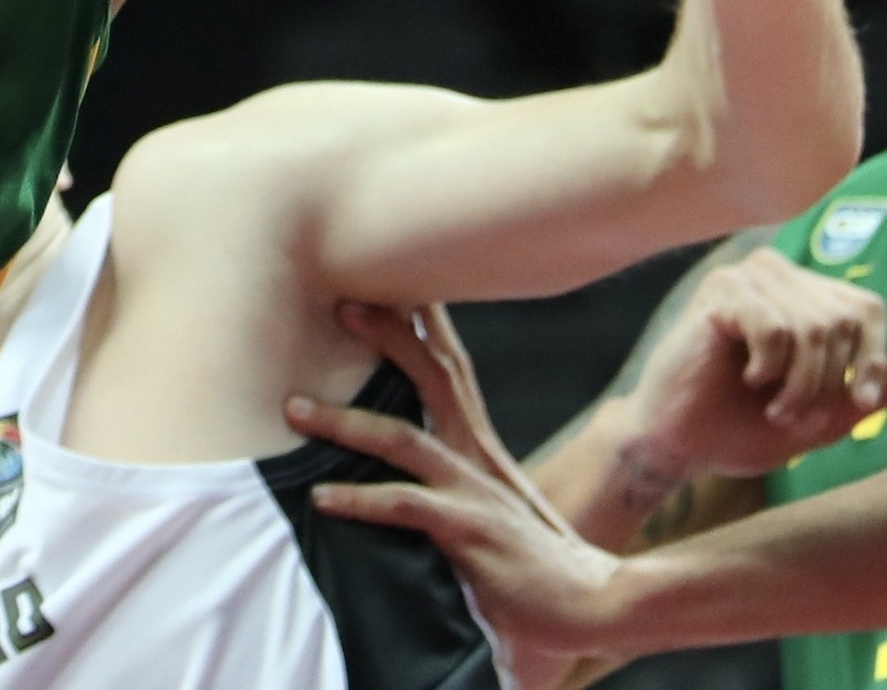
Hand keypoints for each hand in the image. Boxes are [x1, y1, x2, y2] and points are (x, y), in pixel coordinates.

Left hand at [296, 302, 639, 679]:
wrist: (592, 604)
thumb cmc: (534, 565)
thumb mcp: (490, 509)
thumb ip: (451, 485)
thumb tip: (405, 473)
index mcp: (480, 447)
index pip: (451, 369)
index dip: (426, 324)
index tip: (393, 282)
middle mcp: (477, 456)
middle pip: (434, 376)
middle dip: (389, 334)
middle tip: (341, 301)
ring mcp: (473, 490)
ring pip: (401, 437)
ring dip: (345, 421)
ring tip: (294, 409)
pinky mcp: (468, 530)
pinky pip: (405, 505)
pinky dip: (361, 499)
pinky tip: (322, 498)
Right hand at [623, 248, 886, 483]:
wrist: (682, 444)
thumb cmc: (747, 427)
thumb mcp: (829, 413)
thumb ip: (879, 387)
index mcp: (804, 294)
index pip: (865, 308)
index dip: (873, 361)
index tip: (856, 406)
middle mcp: (777, 273)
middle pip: (843, 319)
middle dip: (829, 382)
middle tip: (794, 413)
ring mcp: (747, 277)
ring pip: (814, 327)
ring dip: (800, 385)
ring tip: (773, 405)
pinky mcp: (721, 290)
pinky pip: (777, 329)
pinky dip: (772, 371)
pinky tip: (748, 379)